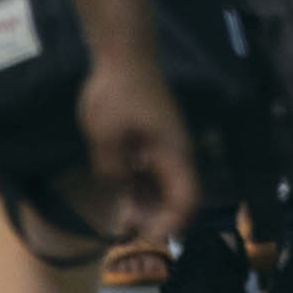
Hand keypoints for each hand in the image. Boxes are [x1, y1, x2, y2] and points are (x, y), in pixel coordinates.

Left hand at [72, 46, 201, 250]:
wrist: (123, 57)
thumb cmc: (118, 93)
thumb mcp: (106, 137)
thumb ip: (113, 170)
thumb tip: (120, 188)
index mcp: (173, 153)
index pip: (186, 199)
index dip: (171, 223)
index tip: (146, 236)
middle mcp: (175, 155)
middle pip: (179, 199)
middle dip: (159, 220)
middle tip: (129, 234)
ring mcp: (165, 149)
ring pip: (165, 189)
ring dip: (149, 208)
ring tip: (124, 223)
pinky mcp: (153, 143)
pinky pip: (153, 175)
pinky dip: (142, 191)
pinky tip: (123, 201)